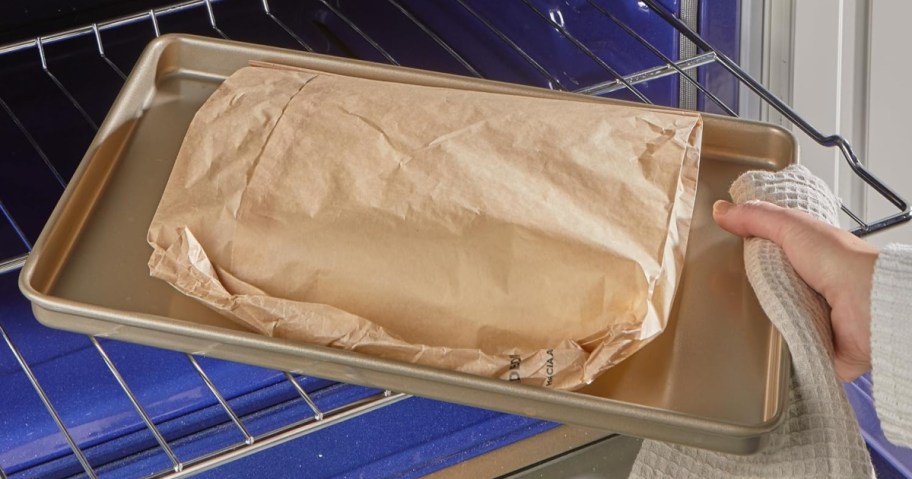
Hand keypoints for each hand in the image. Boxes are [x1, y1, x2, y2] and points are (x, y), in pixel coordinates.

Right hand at [713, 199, 878, 381]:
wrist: (867, 306)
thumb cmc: (842, 263)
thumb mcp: (792, 227)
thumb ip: (757, 217)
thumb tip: (722, 210)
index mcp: (808, 255)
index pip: (770, 251)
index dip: (749, 251)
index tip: (725, 250)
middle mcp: (809, 285)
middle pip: (766, 285)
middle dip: (747, 287)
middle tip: (725, 285)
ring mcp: (809, 315)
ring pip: (770, 316)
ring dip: (758, 316)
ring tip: (738, 312)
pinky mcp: (808, 343)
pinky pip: (779, 345)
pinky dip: (770, 344)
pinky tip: (757, 336)